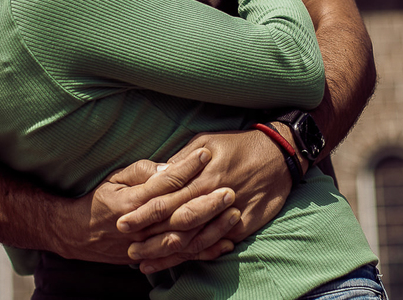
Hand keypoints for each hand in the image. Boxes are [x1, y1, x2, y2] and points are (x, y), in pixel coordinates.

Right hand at [56, 148, 235, 263]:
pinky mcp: (153, 257)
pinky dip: (206, 251)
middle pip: (179, 214)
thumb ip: (142, 172)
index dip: (186, 168)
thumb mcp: (115, 178)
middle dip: (207, 201)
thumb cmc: (100, 200)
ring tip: (234, 213)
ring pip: (185, 238)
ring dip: (212, 227)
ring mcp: (148, 245)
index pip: (164, 183)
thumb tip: (169, 167)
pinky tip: (227, 242)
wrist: (79, 235)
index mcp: (131, 202)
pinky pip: (184, 256)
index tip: (206, 153)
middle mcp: (140, 227)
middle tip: (230, 188)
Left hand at [121, 129, 292, 273]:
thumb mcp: (206, 141)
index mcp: (202, 174)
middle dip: (150, 237)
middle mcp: (213, 195)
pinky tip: (179, 262)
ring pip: (193, 239)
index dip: (143, 211)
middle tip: (128, 248)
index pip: (165, 196)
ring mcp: (229, 214)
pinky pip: (215, 245)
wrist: (280, 154)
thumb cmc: (238, 144)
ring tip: (144, 262)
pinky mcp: (243, 227)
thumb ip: (181, 160)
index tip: (122, 220)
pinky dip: (195, 256)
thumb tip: (158, 173)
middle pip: (175, 222)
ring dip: (167, 252)